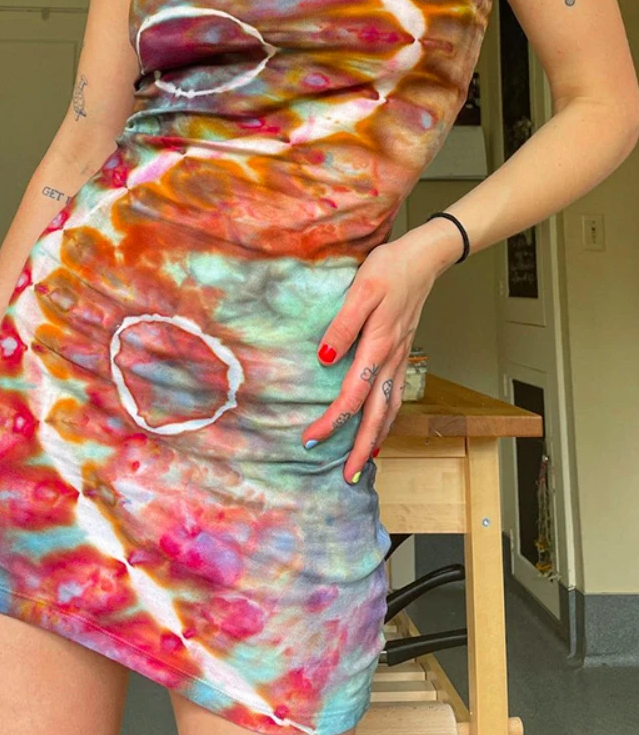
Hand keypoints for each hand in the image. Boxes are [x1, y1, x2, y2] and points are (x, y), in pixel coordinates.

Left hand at [301, 223, 454, 483]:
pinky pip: (397, 393)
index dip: (331, 421)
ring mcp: (401, 357)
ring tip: (365, 460)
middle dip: (361, 447)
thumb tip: (324, 360)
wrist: (424, 257)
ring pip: (391, 408)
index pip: (352, 396)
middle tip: (348, 476)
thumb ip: (342, 326)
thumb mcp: (361, 290)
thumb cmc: (390, 269)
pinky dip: (389, 416)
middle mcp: (392, 358)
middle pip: (377, 415)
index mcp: (378, 346)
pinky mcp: (403, 351)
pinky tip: (382, 423)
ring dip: (377, 436)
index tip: (310, 439)